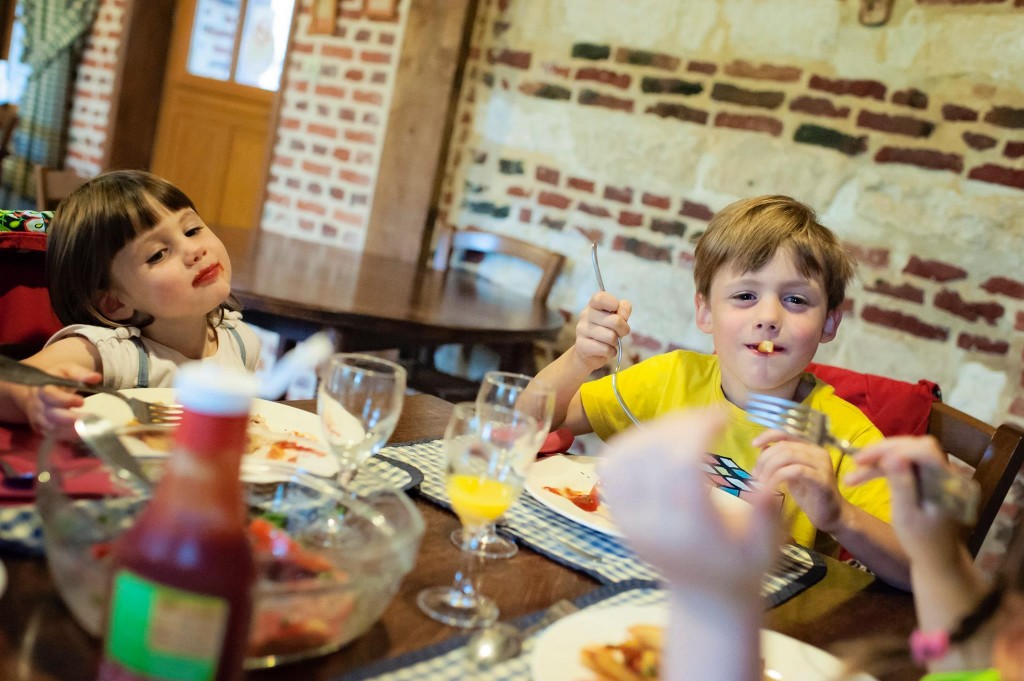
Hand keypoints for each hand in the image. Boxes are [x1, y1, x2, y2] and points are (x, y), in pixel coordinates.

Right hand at [23, 364, 100, 440]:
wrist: (37, 393)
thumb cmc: (57, 380)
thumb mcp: (68, 371)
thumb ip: (81, 374)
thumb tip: (96, 377)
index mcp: (43, 388)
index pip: (50, 395)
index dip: (65, 400)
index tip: (82, 401)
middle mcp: (38, 405)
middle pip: (52, 415)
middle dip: (71, 419)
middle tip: (91, 419)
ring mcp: (39, 419)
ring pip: (53, 429)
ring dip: (72, 430)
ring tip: (92, 428)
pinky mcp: (42, 430)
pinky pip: (54, 436)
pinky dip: (69, 437)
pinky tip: (84, 434)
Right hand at [572, 291, 630, 372]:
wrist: (590, 353)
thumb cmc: (606, 331)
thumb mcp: (617, 317)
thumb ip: (623, 309)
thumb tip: (622, 316)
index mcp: (593, 305)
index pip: (601, 298)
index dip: (613, 303)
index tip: (616, 310)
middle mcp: (585, 315)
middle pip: (615, 321)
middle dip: (623, 330)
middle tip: (619, 333)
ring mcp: (581, 330)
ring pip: (611, 337)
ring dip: (615, 342)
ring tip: (610, 342)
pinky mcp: (581, 345)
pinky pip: (605, 349)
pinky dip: (611, 352)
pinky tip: (606, 350)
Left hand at [600, 409, 781, 601]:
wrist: (704, 596)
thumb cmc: (741, 565)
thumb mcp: (767, 547)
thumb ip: (767, 516)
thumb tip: (768, 486)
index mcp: (689, 533)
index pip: (680, 467)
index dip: (698, 431)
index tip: (723, 416)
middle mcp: (651, 525)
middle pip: (651, 455)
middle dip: (680, 424)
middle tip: (708, 415)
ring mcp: (628, 519)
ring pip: (625, 456)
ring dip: (654, 429)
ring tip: (686, 424)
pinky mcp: (617, 513)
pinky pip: (612, 466)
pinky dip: (631, 441)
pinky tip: (661, 436)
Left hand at [752, 429, 845, 533]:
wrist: (831, 516)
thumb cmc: (810, 495)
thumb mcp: (790, 474)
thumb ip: (779, 460)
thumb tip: (763, 448)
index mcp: (810, 448)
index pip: (787, 432)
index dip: (769, 435)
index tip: (754, 444)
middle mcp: (818, 452)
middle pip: (784, 446)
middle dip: (765, 459)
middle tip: (755, 476)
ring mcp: (822, 465)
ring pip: (788, 456)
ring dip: (769, 468)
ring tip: (760, 483)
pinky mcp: (822, 480)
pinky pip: (795, 471)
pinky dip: (777, 477)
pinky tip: (770, 487)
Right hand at [845, 436, 961, 563]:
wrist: (936, 557)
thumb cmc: (920, 541)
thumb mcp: (906, 515)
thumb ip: (902, 484)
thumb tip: (892, 457)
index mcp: (943, 481)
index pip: (922, 449)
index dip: (893, 449)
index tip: (865, 460)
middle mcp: (944, 472)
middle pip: (912, 446)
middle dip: (882, 451)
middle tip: (856, 461)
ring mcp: (935, 474)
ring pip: (905, 454)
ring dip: (879, 460)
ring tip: (854, 475)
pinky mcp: (926, 477)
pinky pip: (904, 464)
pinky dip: (885, 467)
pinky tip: (867, 474)